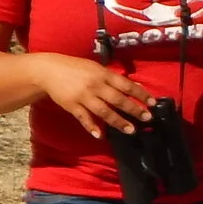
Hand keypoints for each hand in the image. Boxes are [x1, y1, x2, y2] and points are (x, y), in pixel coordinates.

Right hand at [34, 54, 154, 137]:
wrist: (49, 70)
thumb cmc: (76, 68)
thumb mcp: (97, 68)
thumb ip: (114, 78)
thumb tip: (135, 86)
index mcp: (103, 74)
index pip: (126, 85)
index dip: (141, 94)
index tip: (153, 103)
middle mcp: (95, 86)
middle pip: (118, 99)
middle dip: (134, 110)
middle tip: (147, 118)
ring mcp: (83, 97)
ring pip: (103, 111)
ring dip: (118, 122)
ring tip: (131, 130)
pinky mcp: (72, 106)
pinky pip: (83, 118)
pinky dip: (92, 127)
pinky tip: (100, 135)